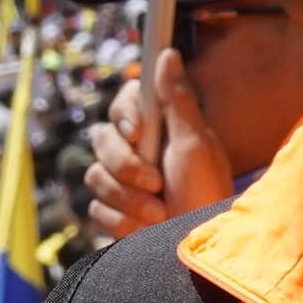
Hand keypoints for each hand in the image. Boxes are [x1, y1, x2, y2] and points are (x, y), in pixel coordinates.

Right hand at [80, 56, 234, 243]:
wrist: (200, 251)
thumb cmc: (208, 192)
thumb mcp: (196, 143)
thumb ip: (177, 99)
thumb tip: (167, 52)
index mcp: (160, 128)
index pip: (123, 102)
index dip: (124, 116)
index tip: (139, 134)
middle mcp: (138, 151)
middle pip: (101, 139)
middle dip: (126, 166)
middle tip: (157, 182)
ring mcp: (122, 183)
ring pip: (95, 176)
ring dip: (128, 198)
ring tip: (159, 212)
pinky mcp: (113, 213)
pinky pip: (96, 209)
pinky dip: (122, 221)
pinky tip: (146, 229)